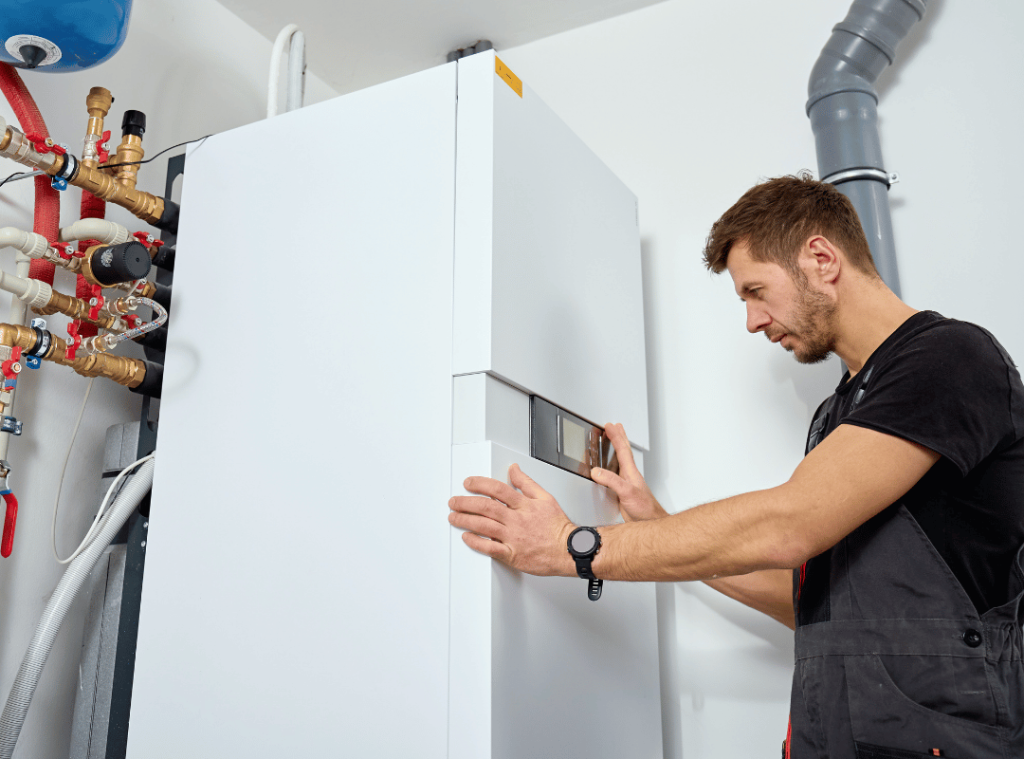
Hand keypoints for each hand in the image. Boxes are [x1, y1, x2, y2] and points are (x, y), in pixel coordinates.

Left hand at [449, 464, 575, 576]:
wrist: (569, 550)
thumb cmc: (558, 527)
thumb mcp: (545, 498)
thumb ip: (526, 483)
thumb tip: (514, 469)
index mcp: (524, 505)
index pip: (497, 489)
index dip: (479, 484)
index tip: (468, 483)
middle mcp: (516, 520)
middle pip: (486, 507)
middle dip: (465, 502)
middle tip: (454, 501)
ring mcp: (513, 538)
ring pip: (484, 526)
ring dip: (465, 520)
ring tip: (453, 517)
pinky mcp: (512, 555)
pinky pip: (490, 548)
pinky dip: (476, 542)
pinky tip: (466, 537)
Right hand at [591, 423, 667, 521]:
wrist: (651, 522)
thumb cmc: (645, 509)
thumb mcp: (627, 493)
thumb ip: (612, 481)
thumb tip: (597, 471)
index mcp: (631, 472)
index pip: (622, 450)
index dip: (616, 437)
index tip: (609, 426)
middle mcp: (629, 475)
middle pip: (624, 451)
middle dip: (619, 437)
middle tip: (614, 426)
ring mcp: (627, 482)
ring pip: (621, 460)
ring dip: (617, 448)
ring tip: (614, 438)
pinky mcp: (623, 492)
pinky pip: (616, 473)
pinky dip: (611, 465)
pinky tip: (609, 467)